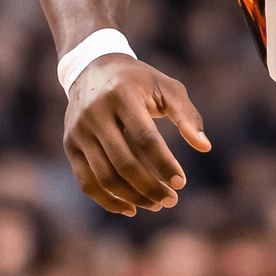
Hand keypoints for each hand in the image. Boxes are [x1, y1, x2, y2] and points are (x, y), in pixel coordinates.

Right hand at [64, 54, 209, 215]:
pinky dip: (108, 200)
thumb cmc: (139, 81)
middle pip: (123, 163)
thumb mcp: (166, 87)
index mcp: (122, 96)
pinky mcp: (70, 146)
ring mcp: (79, 132)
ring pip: (104, 177)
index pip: (145, 138)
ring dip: (132, 197)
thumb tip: (205, 146)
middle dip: (150, 187)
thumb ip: (187, 115)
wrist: (92, 67)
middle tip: (172, 200)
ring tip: (157, 204)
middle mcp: (96, 114)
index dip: (164, 163)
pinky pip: (86, 182)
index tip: (181, 182)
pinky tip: (131, 208)